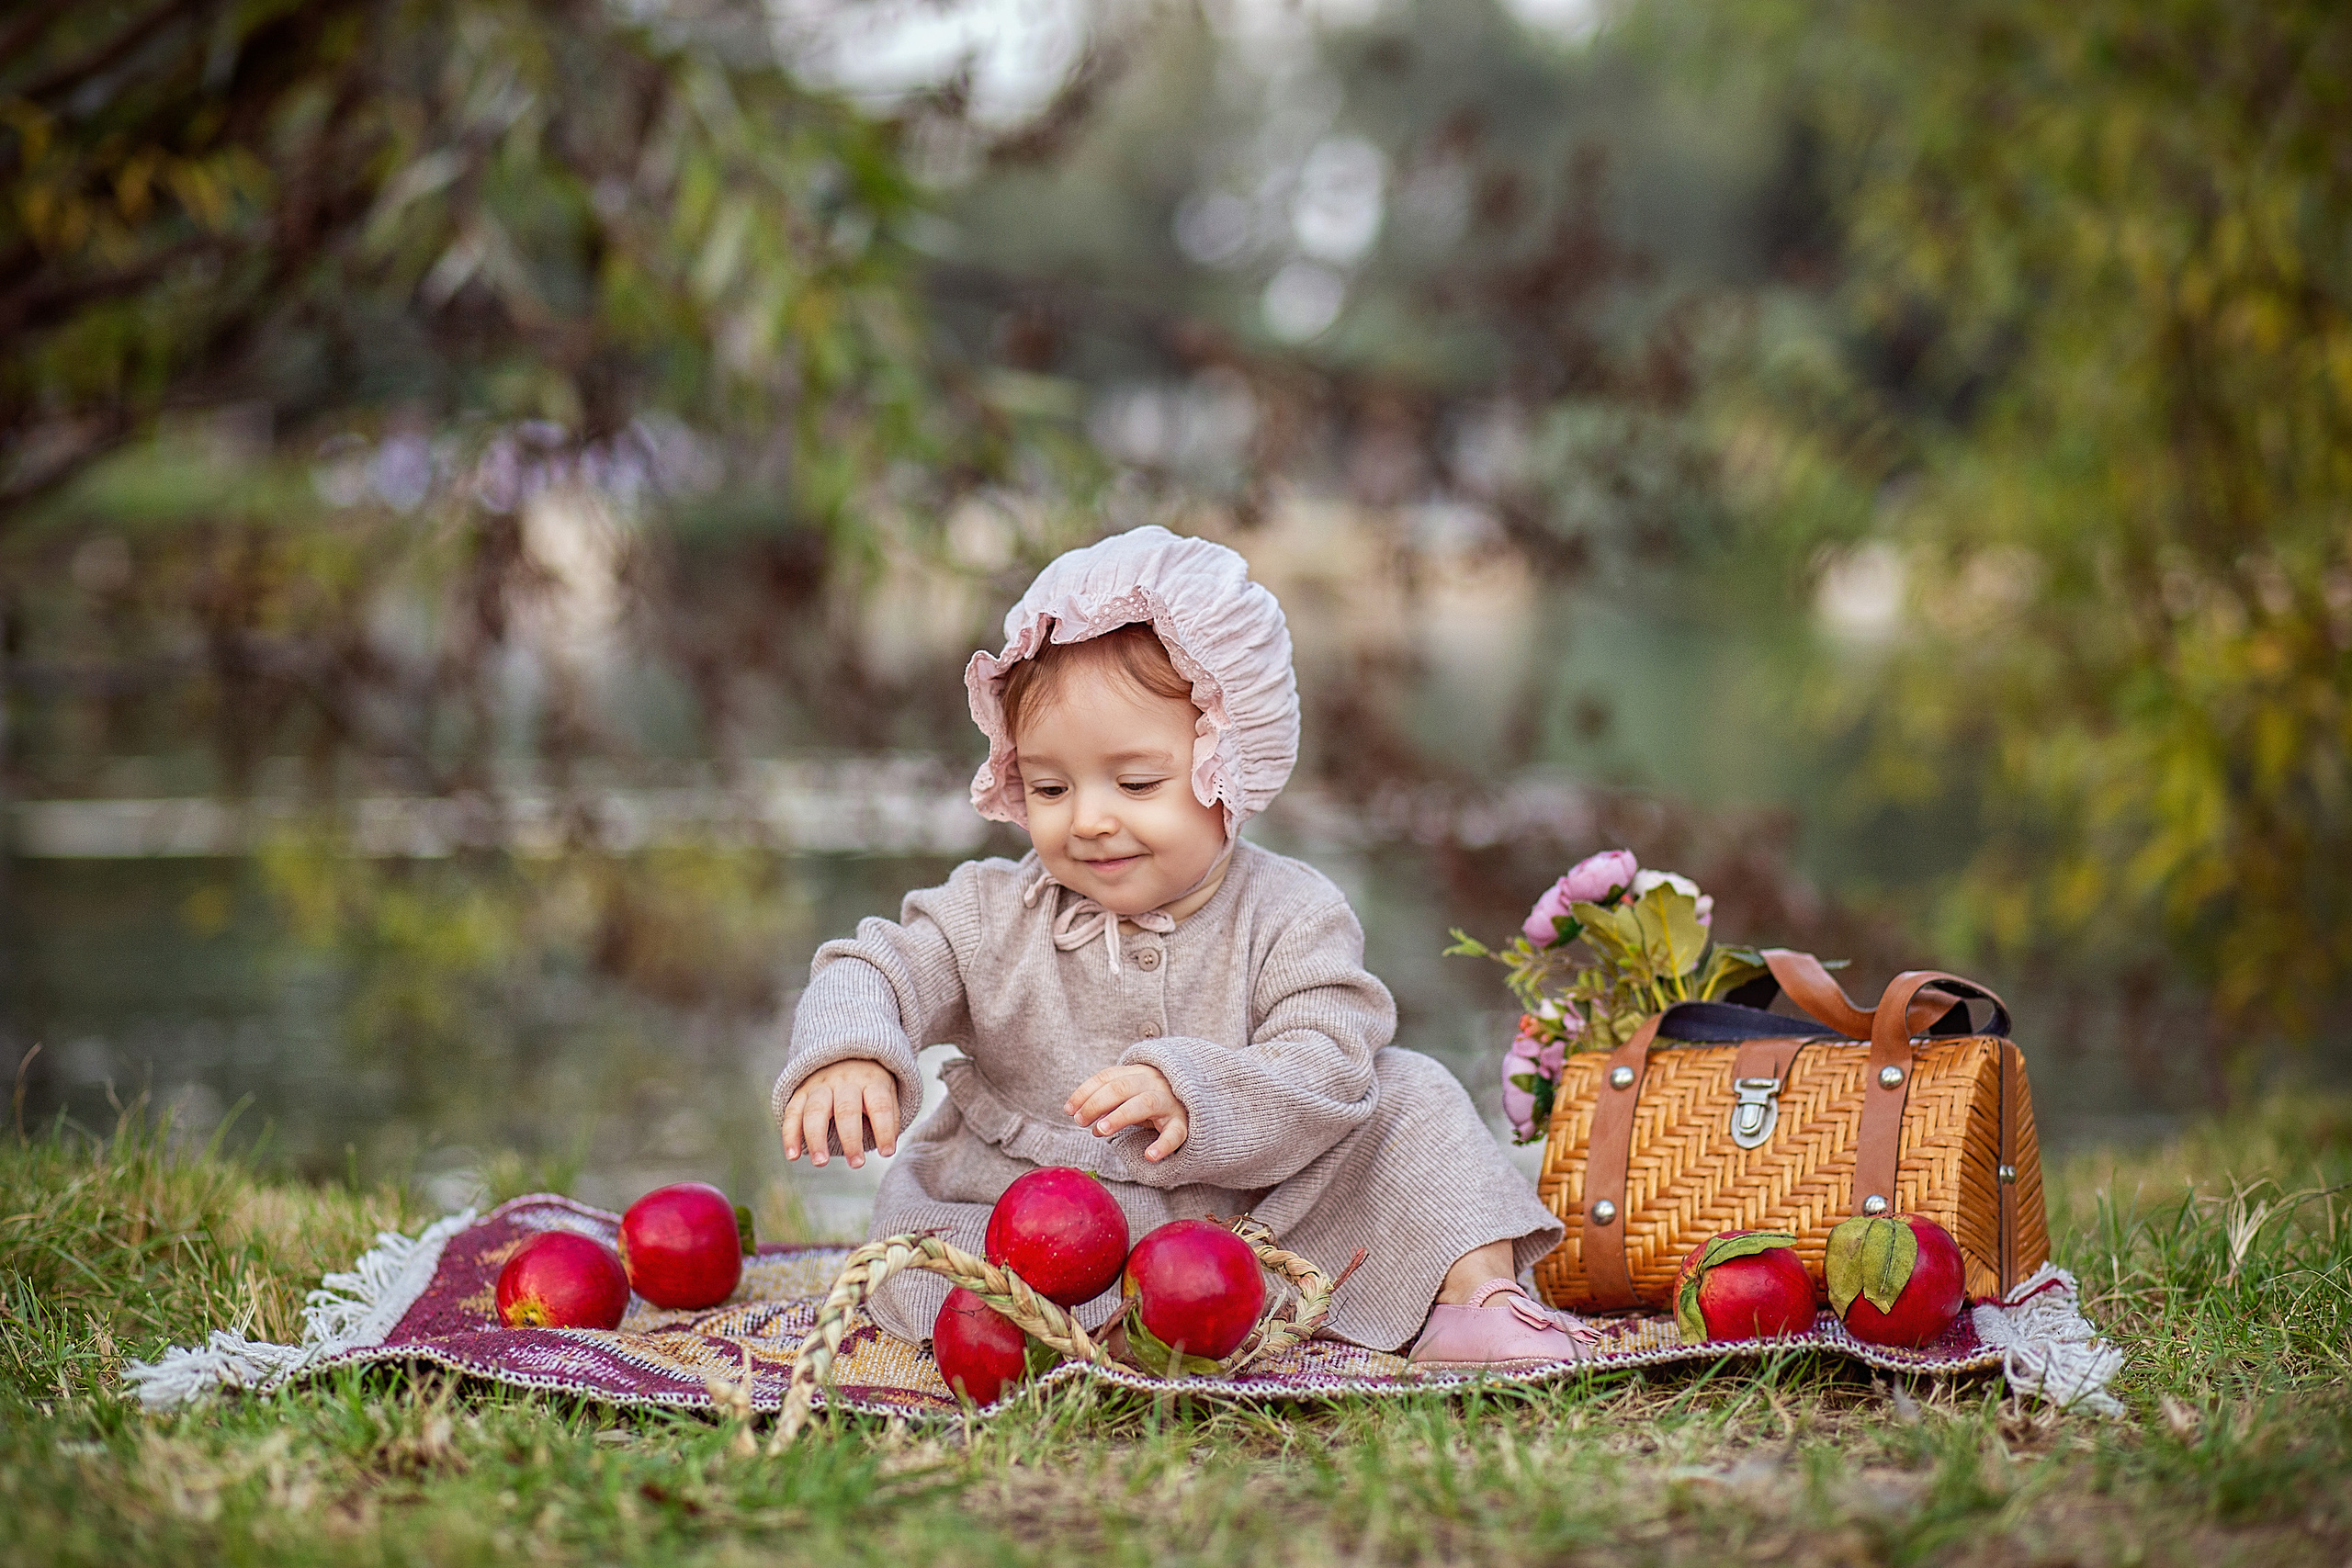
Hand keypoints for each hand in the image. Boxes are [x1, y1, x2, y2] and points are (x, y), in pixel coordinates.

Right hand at [780, 1058, 900, 1169]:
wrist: (844, 1051)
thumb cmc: (870, 1083)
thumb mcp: (888, 1091)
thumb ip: (889, 1117)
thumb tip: (887, 1147)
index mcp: (871, 1081)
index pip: (879, 1106)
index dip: (884, 1130)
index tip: (887, 1152)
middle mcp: (845, 1081)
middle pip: (846, 1109)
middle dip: (851, 1139)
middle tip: (857, 1164)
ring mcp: (820, 1085)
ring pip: (815, 1111)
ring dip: (816, 1138)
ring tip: (820, 1162)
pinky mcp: (801, 1091)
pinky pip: (792, 1112)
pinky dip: (790, 1135)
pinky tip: (793, 1156)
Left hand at [1066, 1063, 1187, 1162]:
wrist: (1202, 1099)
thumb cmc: (1157, 1100)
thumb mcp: (1133, 1095)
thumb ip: (1110, 1103)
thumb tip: (1082, 1118)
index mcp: (1138, 1073)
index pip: (1107, 1077)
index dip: (1085, 1092)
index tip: (1068, 1110)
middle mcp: (1153, 1083)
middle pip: (1121, 1087)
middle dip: (1097, 1103)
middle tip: (1081, 1122)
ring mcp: (1170, 1101)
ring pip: (1144, 1103)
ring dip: (1119, 1116)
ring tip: (1100, 1131)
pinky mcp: (1185, 1122)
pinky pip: (1175, 1133)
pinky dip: (1162, 1145)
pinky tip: (1149, 1156)